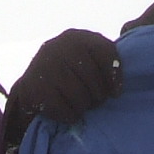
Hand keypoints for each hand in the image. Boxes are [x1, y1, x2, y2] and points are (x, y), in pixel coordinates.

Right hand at [7, 29, 122, 132]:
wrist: (33, 85)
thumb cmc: (70, 72)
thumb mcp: (86, 58)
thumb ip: (105, 60)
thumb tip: (119, 78)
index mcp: (76, 38)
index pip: (105, 52)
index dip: (114, 76)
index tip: (115, 92)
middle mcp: (58, 47)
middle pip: (93, 77)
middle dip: (99, 95)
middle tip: (95, 101)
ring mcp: (44, 67)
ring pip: (80, 96)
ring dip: (84, 106)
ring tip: (81, 105)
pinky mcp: (34, 89)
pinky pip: (65, 110)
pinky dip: (71, 115)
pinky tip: (68, 111)